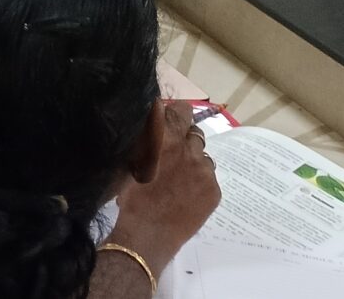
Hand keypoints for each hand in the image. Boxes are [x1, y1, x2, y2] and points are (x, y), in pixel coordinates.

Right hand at [109, 101, 221, 265]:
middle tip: (173, 146)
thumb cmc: (130, 197)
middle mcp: (188, 148)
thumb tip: (150, 123)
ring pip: (202, 152)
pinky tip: (185, 192)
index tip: (166, 117)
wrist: (148, 234)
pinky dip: (198, 178)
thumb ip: (143, 139)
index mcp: (164, 138)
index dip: (172, 111)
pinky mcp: (214, 189)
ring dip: (192, 157)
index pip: (177, 109)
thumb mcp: (128, 161)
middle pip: (193, 127)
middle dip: (183, 132)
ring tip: (178, 174)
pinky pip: (208, 175)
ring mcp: (204, 169)